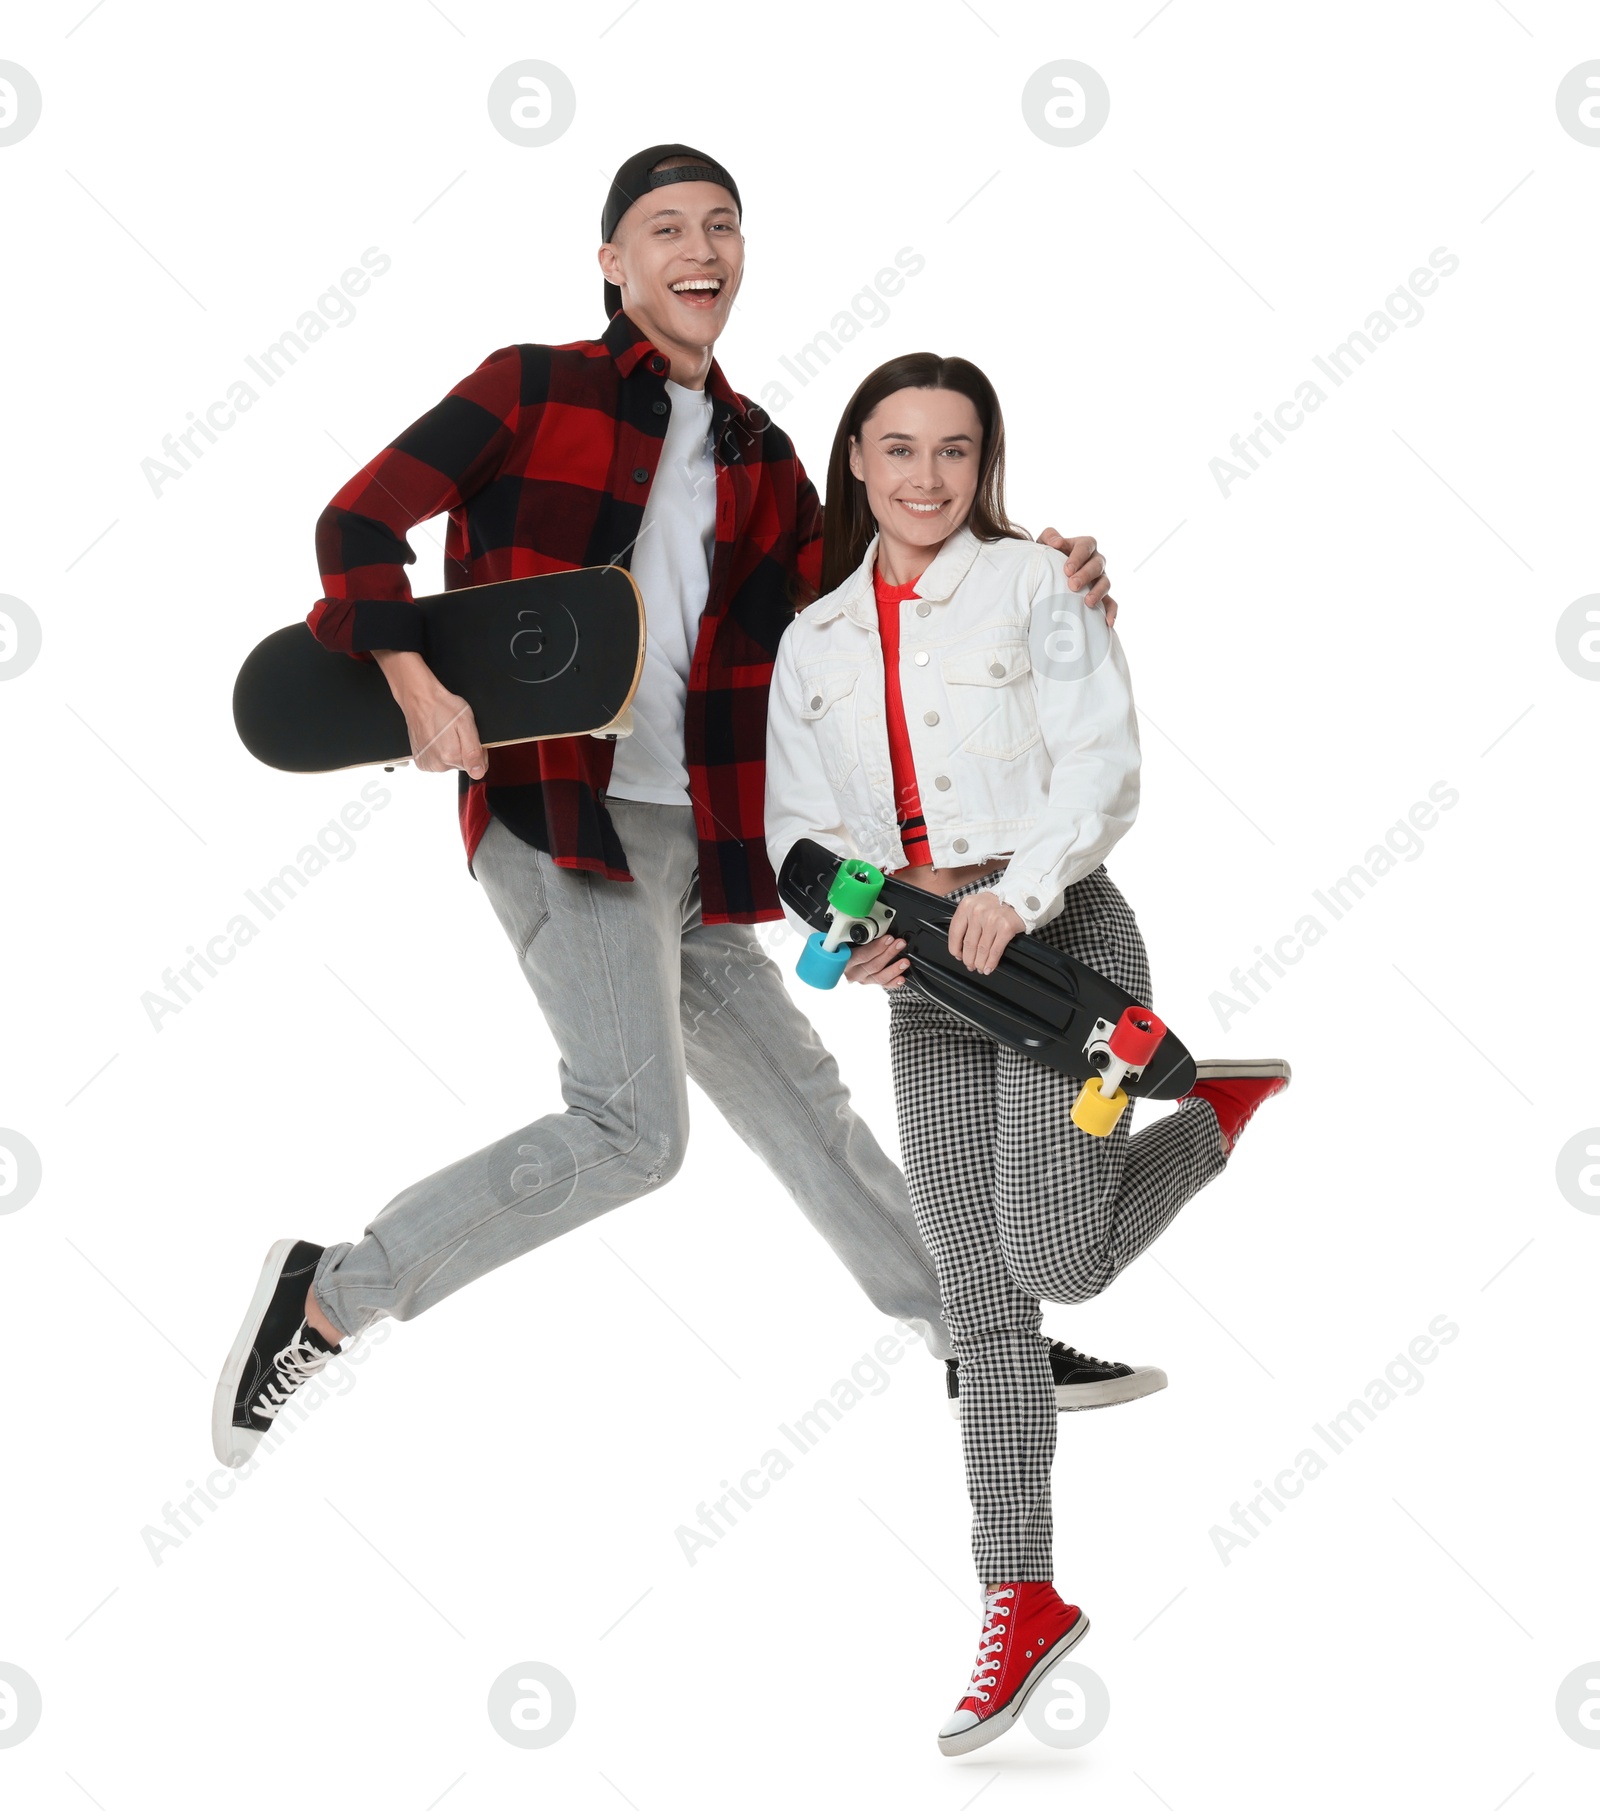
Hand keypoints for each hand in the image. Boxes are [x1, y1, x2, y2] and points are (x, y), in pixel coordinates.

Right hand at [373, 650, 487, 777]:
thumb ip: (474, 752)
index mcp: (451, 757)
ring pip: (450, 763)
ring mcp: (427, 763)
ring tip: (444, 733)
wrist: (419, 699)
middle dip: (463, 749)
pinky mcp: (420, 760)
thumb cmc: (442, 706)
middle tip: (455, 732)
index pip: (477, 765)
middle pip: (462, 764)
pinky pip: (438, 761)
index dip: (477, 750)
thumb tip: (478, 773)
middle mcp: (437, 765)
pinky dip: (439, 751)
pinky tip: (436, 738)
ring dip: (450, 750)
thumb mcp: (466, 724)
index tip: (468, 736)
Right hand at [844, 935, 909, 989]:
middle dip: (889, 953)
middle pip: (873, 965)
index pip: (862, 955)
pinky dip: (893, 982)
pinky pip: (883, 985)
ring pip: (879, 977)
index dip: (877, 947)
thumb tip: (878, 930)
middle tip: (900, 944)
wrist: (846, 959)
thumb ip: (861, 937)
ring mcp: (862, 979)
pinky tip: (901, 978)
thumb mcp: (850, 939)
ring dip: (894, 969)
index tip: (889, 939)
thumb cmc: (849, 946)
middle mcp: (853, 972)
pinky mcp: (870, 983)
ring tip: (905, 962)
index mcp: (846, 960)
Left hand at [948, 891, 1024, 974]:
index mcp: (967, 905)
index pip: (955, 932)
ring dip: (980, 963)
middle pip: (969, 943)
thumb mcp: (976, 906)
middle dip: (968, 959)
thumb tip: (960, 948)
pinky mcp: (1005, 928)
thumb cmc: (996, 905)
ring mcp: (992, 920)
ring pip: (982, 949)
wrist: (1018, 900)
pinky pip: (995, 951)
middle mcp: (978, 912)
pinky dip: (991, 962)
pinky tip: (989, 967)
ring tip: (980, 968)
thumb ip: (966, 922)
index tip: (958, 955)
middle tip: (970, 965)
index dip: (955, 948)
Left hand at [1037, 528, 1116, 628]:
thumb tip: (1057, 542)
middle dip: (1086, 575)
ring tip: (1087, 602)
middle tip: (1073, 585)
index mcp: (1084, 546)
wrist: (1048, 572)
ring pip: (1106, 583)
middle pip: (1097, 565)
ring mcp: (1100, 579)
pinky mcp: (1102, 596)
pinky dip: (1111, 612)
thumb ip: (1049, 537)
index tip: (1067, 570)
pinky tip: (1107, 623)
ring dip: (1098, 593)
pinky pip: (1111, 603)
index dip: (1078, 557)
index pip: (1085, 546)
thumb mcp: (1045, 543)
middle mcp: (1095, 561)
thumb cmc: (1048, 556)